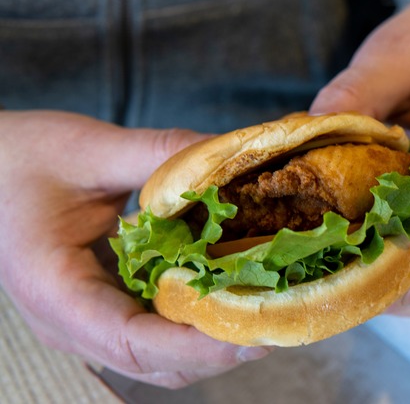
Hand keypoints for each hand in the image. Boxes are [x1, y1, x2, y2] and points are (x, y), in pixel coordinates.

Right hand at [0, 111, 270, 387]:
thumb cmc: (18, 158)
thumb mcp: (89, 147)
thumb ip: (160, 154)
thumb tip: (231, 156)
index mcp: (56, 292)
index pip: (134, 342)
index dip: (199, 345)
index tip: (255, 330)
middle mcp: (71, 323)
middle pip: (158, 364)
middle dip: (222, 349)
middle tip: (282, 316)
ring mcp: (87, 322)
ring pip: (162, 358)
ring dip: (216, 341)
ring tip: (267, 308)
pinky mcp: (104, 308)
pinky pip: (158, 332)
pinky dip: (199, 323)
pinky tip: (233, 291)